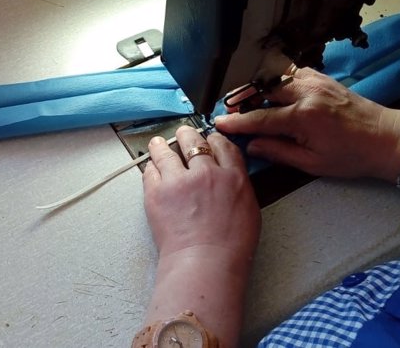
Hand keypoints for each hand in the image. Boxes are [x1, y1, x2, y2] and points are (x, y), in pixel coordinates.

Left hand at [140, 126, 259, 346]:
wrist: (204, 264)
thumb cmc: (231, 248)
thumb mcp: (249, 211)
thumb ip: (238, 186)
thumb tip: (230, 176)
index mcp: (233, 177)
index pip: (222, 145)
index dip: (214, 139)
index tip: (209, 139)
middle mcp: (206, 172)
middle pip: (193, 141)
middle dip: (186, 135)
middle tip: (182, 135)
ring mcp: (179, 180)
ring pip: (165, 150)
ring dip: (161, 145)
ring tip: (157, 143)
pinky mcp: (157, 191)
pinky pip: (150, 170)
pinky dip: (150, 167)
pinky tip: (150, 167)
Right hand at [216, 67, 399, 182]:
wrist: (386, 138)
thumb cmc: (352, 156)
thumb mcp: (313, 163)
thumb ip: (278, 151)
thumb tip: (251, 145)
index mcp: (303, 117)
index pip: (260, 118)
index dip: (236, 122)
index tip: (219, 122)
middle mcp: (306, 93)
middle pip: (262, 89)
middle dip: (242, 98)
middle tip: (229, 108)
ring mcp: (314, 81)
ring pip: (274, 76)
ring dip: (257, 86)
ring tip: (245, 99)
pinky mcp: (320, 77)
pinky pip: (289, 72)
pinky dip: (275, 79)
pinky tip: (270, 90)